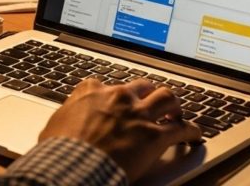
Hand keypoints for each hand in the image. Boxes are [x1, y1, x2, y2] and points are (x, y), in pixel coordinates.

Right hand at [39, 78, 201, 181]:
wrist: (73, 165)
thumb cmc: (59, 150)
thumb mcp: (54, 126)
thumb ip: (65, 118)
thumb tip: (61, 127)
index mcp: (92, 92)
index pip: (104, 83)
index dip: (111, 93)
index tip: (113, 100)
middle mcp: (118, 97)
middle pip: (141, 85)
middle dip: (147, 93)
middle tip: (151, 102)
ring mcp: (139, 115)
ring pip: (166, 97)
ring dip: (173, 104)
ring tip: (176, 112)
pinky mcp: (155, 136)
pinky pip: (181, 129)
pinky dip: (191, 131)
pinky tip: (195, 135)